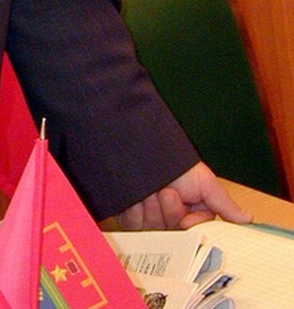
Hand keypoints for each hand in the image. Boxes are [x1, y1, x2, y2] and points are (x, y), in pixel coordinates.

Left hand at [116, 162, 253, 229]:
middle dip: (170, 211)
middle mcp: (172, 218)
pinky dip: (135, 210)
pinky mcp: (131, 217)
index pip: (196, 233)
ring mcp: (150, 219)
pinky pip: (134, 225)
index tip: (186, 219)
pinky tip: (136, 195)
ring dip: (152, 207)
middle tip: (166, 191)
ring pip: (154, 230)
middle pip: (174, 233)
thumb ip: (224, 203)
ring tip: (150, 187)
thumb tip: (248, 219)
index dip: (190, 225)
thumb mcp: (204, 179)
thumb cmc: (173, 160)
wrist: (139, 147)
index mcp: (192, 213)